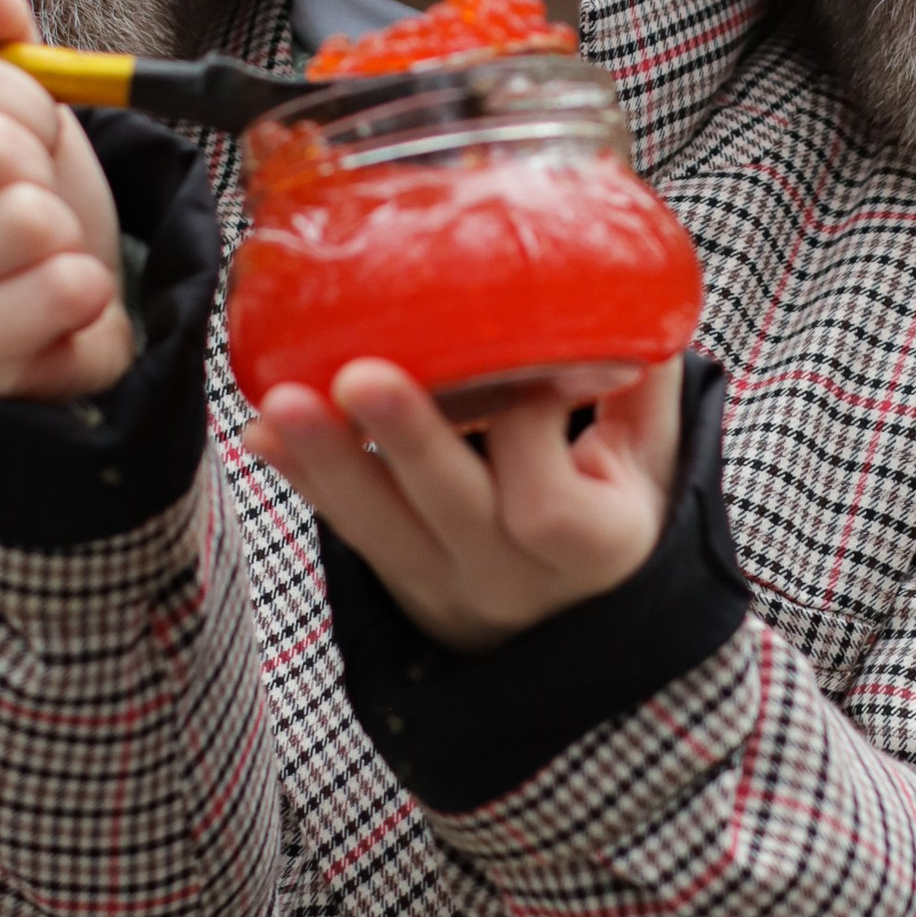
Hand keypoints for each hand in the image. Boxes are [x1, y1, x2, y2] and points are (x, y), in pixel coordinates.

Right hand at [0, 0, 133, 400]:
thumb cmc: (21, 201)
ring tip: (47, 253)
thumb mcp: (15, 111)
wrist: (52, 316)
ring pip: (23, 220)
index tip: (30, 129)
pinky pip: (52, 293)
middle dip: (45, 167)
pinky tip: (68, 300)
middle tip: (39, 196)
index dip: (26, 96)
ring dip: (66, 232)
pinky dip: (84, 290)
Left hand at [246, 359, 682, 651]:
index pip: (548, 485)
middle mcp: (513, 574)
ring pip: (379, 525)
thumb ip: (643, 387)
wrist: (576, 625)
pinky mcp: (395, 576)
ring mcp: (445, 581)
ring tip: (283, 402)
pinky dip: (302, 477)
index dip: (527, 416)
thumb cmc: (616, 517)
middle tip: (361, 375)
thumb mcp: (654, 467)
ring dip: (326, 458)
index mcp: (594, 546)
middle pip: (455, 507)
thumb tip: (633, 291)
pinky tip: (262, 432)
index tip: (524, 355)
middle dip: (406, 439)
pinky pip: (344, 528)